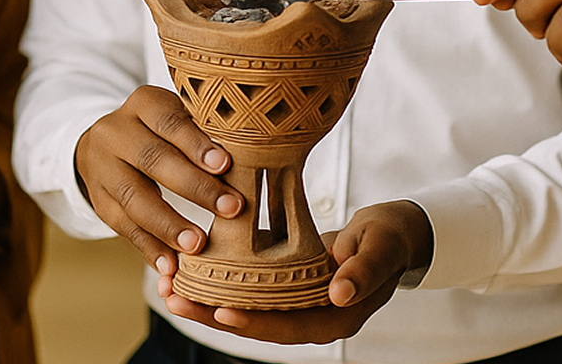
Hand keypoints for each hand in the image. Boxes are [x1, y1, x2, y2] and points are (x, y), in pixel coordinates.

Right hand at [74, 85, 243, 276]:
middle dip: (195, 187)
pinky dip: (149, 248)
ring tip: (198, 245)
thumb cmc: (162, 131)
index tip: (225, 164)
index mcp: (143, 104)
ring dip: (168, 225)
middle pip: (153, 159)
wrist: (105, 141)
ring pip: (134, 197)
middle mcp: (115, 131)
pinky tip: (170, 266)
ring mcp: (102, 167)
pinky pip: (123, 227)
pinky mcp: (98, 200)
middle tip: (231, 208)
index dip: (196, 143)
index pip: (169, 121)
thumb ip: (205, 135)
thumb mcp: (180, 118)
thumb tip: (250, 161)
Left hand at [162, 200, 431, 342]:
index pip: (288, 327)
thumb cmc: (390, 237)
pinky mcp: (286, 287)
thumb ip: (362, 269)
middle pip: (257, 324)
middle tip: (175, 301)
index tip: (222, 311)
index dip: (254, 322)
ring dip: (208, 301)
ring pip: (247, 309)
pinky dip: (222, 281)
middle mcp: (311, 317)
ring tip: (169, 288)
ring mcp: (297, 304)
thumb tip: (339, 293)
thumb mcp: (381, 247)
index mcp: (336, 317)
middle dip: (213, 314)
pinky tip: (191, 269)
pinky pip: (250, 290)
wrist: (392, 233)